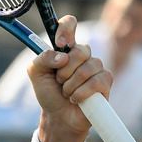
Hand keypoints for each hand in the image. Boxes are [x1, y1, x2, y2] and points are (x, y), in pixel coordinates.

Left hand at [27, 16, 111, 139]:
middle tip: (59, 81)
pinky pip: (96, 82)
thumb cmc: (49, 93)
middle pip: (80, 50)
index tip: (59, 44)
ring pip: (87, 67)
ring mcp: (96, 67)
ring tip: (67, 93)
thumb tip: (62, 56)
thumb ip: (42, 59)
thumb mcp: (36, 74)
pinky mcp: (105, 82)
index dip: (65, 29)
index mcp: (65, 48)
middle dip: (64, 70)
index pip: (69, 24)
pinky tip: (76, 99)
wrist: (58, 116)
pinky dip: (81, 93)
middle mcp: (83, 55)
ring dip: (71, 85)